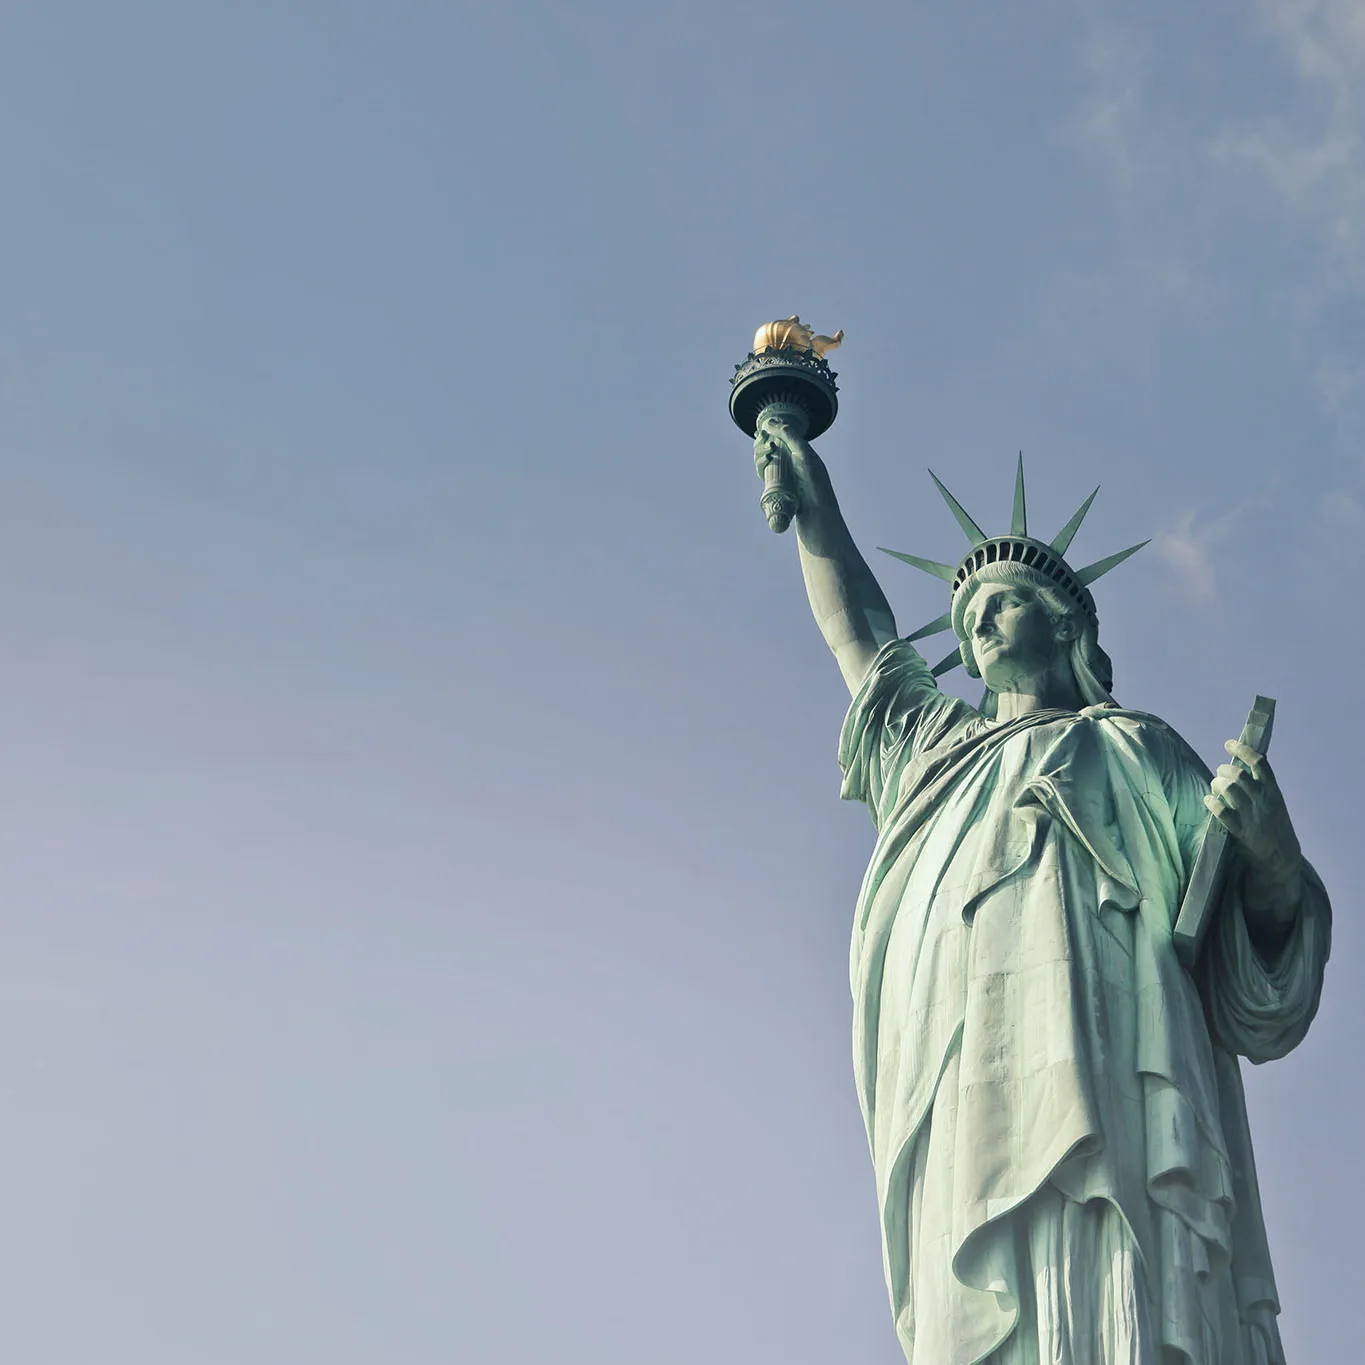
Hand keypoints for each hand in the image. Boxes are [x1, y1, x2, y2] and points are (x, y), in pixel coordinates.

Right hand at [753, 413, 824, 504]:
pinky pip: (763, 471)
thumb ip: (788, 435)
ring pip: (764, 458)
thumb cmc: (813, 478)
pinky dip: (760, 464)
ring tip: (766, 451)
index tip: (761, 429)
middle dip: (762, 441)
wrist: (814, 507)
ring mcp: (782, 472)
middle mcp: (789, 460)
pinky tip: (764, 460)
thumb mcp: (803, 452)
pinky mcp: (775, 484)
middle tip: (761, 439)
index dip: (769, 431)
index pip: (780, 436)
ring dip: (760, 451)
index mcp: (799, 450)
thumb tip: (769, 422)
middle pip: (769, 446)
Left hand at [1205, 739, 1302, 902]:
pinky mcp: (1240, 830)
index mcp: (1273, 790)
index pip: (1259, 762)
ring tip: (1215, 786)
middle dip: (1224, 770)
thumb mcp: (1274, 800)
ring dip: (1217, 784)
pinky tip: (1208, 800)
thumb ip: (1260, 785)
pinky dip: (1212, 803)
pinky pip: (1222, 812)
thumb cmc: (1274, 824)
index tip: (1229, 743)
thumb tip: (1239, 764)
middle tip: (1220, 772)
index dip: (1242, 749)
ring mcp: (1251, 815)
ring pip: (1228, 790)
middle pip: (1238, 775)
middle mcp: (1262, 800)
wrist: (1281, 856)